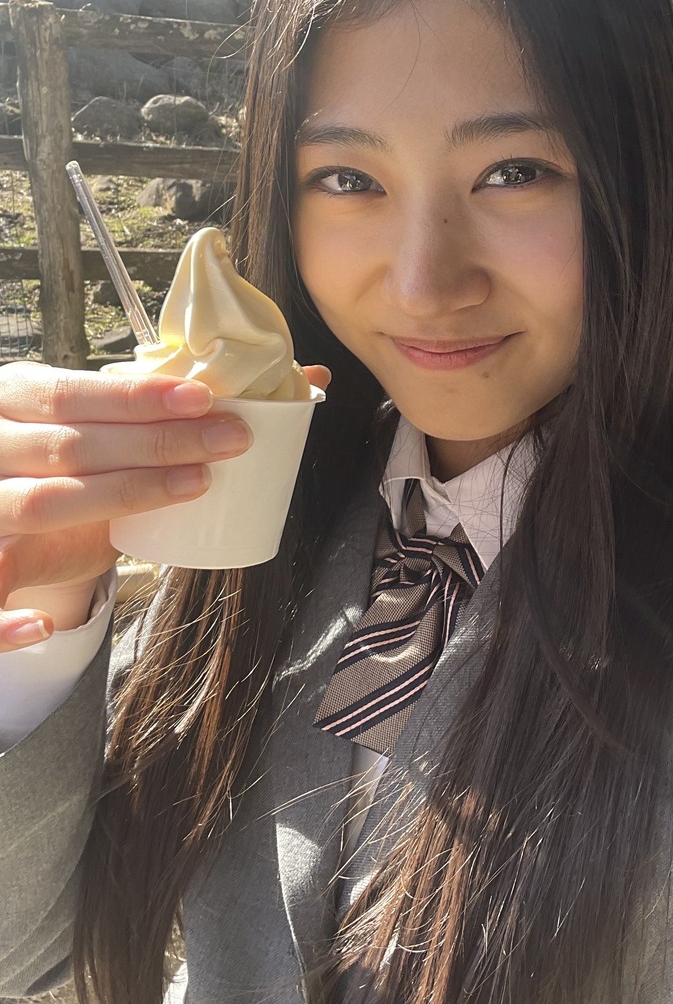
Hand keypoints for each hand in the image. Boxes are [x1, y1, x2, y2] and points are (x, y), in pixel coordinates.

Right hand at [0, 361, 327, 649]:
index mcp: (18, 398)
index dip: (136, 397)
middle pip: (71, 445)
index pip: (72, 391)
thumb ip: (183, 405)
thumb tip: (311, 379)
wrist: (13, 528)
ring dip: (123, 496)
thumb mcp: (114, 427)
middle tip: (230, 441)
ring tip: (195, 488)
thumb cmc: (76, 463)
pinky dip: (5, 619)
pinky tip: (43, 624)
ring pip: (44, 501)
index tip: (205, 399)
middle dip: (156, 443)